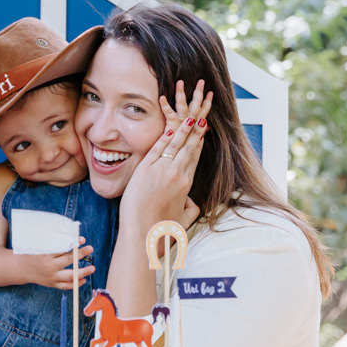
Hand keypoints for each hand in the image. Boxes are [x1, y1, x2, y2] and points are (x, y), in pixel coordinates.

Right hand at [18, 242, 94, 288]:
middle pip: (68, 261)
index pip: (63, 248)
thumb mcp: (38, 246)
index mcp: (45, 255)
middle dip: (81, 254)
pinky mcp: (51, 284)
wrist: (20, 268)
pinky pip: (66, 286)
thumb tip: (70, 237)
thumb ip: (53, 243)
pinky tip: (83, 280)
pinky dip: (75, 284)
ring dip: (83, 272)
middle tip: (90, 248)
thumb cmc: (31, 253)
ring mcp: (51, 277)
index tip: (82, 239)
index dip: (74, 244)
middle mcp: (49, 267)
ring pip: (70, 276)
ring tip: (92, 268)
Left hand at [120, 79, 212, 227]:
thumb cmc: (161, 231)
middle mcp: (178, 174)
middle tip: (203, 111)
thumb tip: (191, 203)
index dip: (199, 141)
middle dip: (197, 127)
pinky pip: (160, 146)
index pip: (194, 157)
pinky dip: (167, 134)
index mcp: (186, 185)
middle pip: (190, 145)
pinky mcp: (148, 169)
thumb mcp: (183, 220)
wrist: (143, 235)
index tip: (203, 129)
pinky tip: (173, 123)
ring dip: (185, 126)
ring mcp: (163, 170)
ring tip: (192, 112)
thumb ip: (190, 209)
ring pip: (177, 143)